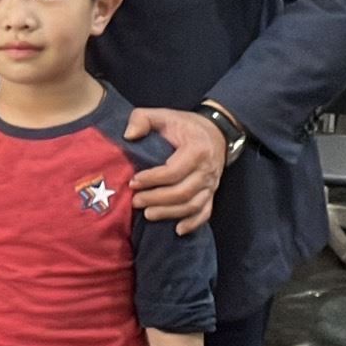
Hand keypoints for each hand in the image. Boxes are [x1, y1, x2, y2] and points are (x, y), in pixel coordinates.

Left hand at [125, 107, 225, 234]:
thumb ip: (142, 119)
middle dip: (157, 199)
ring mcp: (211, 184)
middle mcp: (207, 169)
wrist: (216, 132)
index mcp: (196, 149)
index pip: (174, 171)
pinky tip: (178, 230)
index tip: (134, 182)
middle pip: (183, 192)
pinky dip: (193, 223)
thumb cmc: (184, 125)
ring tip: (148, 214)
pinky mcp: (212, 193)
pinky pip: (205, 212)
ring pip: (192, 205)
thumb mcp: (163, 114)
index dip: (152, 179)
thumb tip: (128, 136)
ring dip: (170, 213)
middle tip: (136, 201)